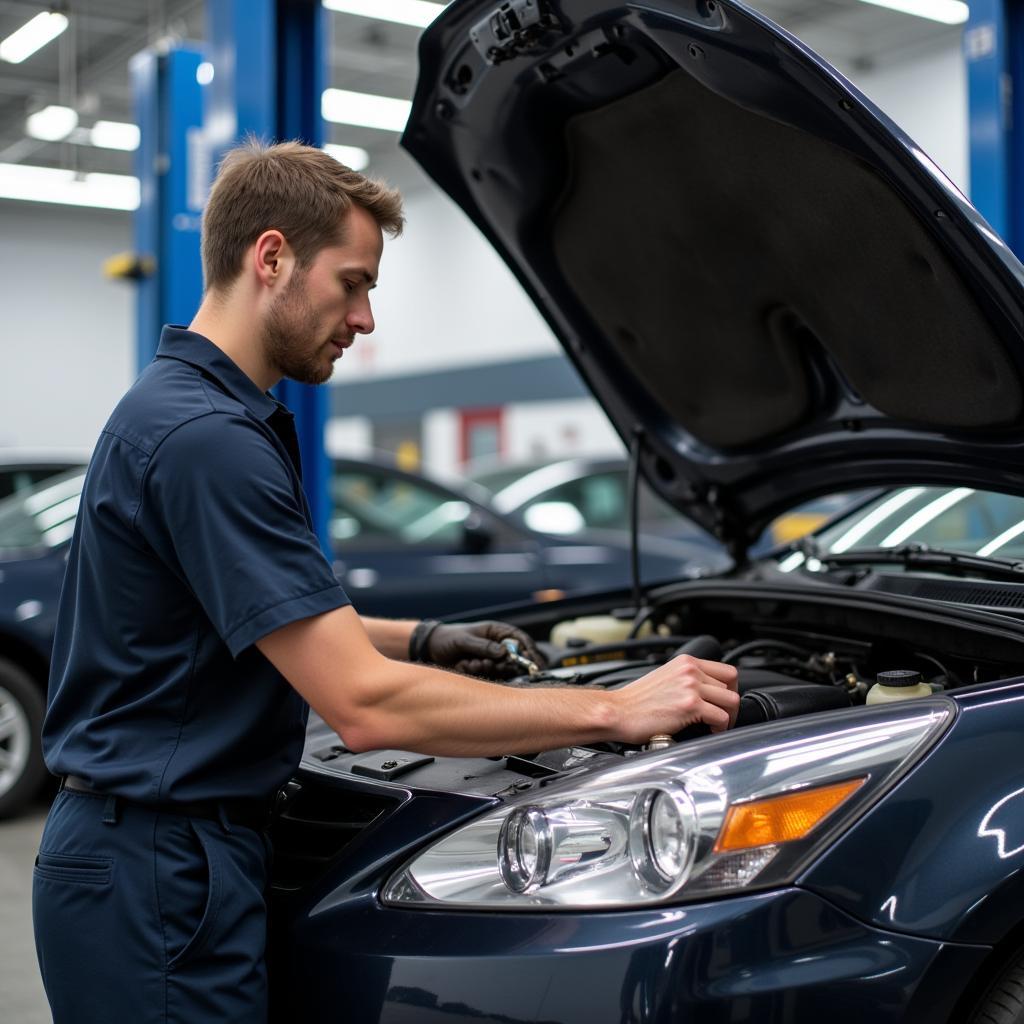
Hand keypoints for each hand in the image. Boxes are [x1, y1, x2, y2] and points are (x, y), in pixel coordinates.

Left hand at [410, 620, 546, 679]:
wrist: (430, 649)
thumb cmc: (447, 638)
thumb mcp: (464, 640)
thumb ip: (483, 646)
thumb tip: (504, 652)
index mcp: (495, 632)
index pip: (519, 638)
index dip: (528, 649)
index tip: (534, 660)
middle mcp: (496, 645)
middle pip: (516, 656)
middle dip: (513, 664)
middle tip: (505, 668)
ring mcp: (490, 658)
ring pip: (503, 668)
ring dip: (491, 668)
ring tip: (473, 663)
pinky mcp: (483, 669)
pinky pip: (490, 675)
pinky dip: (480, 672)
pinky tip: (465, 665)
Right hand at [612, 654, 739, 742]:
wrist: (618, 712)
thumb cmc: (636, 701)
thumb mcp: (665, 677)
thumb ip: (686, 678)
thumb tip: (705, 692)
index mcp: (686, 662)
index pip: (726, 670)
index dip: (730, 688)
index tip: (723, 701)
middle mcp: (690, 671)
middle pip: (731, 686)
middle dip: (729, 704)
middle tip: (721, 717)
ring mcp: (691, 687)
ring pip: (731, 701)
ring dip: (727, 716)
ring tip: (715, 725)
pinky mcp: (690, 706)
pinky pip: (721, 717)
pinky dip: (720, 728)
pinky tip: (708, 731)